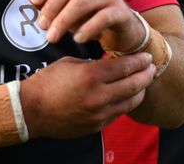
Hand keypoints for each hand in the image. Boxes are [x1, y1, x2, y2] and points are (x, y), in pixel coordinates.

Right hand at [19, 54, 153, 137]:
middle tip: (151, 68)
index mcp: (90, 75)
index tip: (146, 56)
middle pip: (133, 84)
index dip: (138, 60)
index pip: (124, 66)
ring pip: (130, 102)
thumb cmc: (47, 82)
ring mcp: (99, 113)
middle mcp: (98, 96)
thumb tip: (111, 65)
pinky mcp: (97, 126)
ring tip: (143, 82)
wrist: (32, 110)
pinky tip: (127, 96)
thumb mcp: (70, 64)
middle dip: (146, 75)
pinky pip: (118, 113)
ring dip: (140, 90)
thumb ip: (93, 64)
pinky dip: (125, 103)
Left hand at [29, 0, 146, 49]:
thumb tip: (32, 0)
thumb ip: (51, 2)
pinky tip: (77, 39)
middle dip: (51, 6)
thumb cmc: (89, 15)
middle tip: (42, 26)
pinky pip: (102, 18)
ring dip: (64, 20)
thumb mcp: (67, 7)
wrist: (121, 29)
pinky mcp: (120, 12)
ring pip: (82, 2)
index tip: (33, 2)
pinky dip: (87, 29)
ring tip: (52, 37)